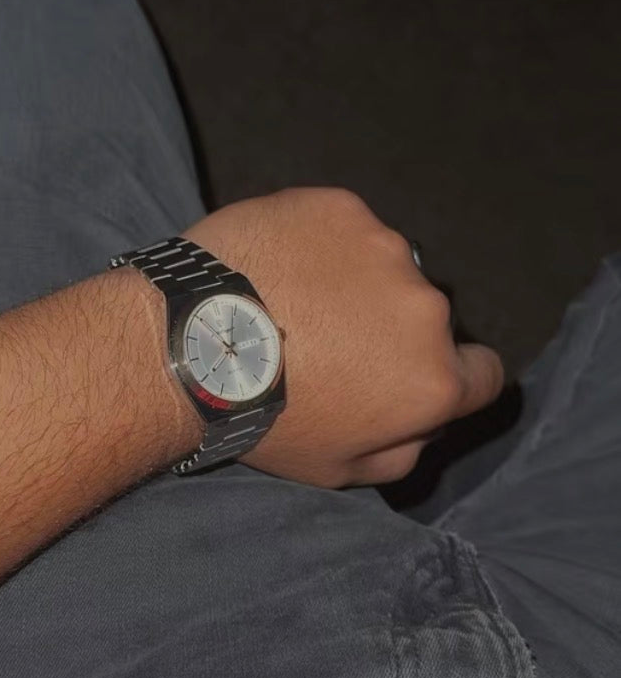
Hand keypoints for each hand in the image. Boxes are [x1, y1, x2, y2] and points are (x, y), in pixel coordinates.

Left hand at [183, 187, 502, 487]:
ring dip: (355, 282)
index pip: (485, 373)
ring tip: (292, 301)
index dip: (452, 378)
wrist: (191, 344)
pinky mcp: (341, 207)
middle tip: (327, 343)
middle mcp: (426, 309)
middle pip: (427, 318)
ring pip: (385, 267)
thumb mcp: (337, 470)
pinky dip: (319, 243)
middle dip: (391, 330)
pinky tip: (277, 266)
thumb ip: (403, 451)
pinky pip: (344, 227)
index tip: (405, 374)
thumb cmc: (263, 417)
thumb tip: (425, 423)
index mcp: (434, 378)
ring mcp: (384, 248)